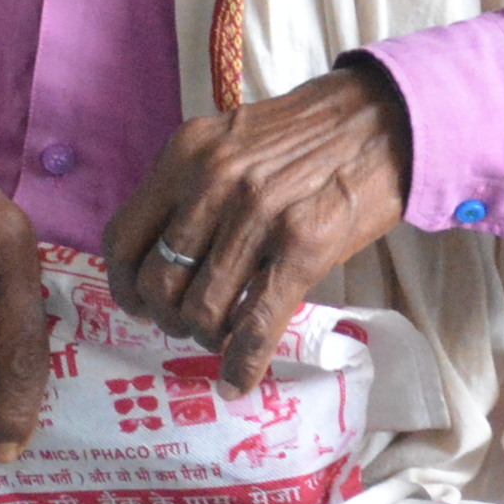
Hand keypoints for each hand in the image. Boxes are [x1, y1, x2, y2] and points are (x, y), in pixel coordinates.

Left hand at [105, 62, 413, 393]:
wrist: (380, 121)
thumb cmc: (302, 137)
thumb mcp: (227, 142)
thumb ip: (189, 187)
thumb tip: (160, 253)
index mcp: (183, 156)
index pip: (123, 237)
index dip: (123, 284)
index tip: (134, 304)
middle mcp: (211, 183)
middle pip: (158, 280)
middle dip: (165, 317)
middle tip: (182, 324)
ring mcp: (257, 216)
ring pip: (203, 307)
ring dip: (204, 336)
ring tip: (216, 338)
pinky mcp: (304, 247)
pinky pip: (257, 322)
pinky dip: (242, 362)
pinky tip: (236, 382)